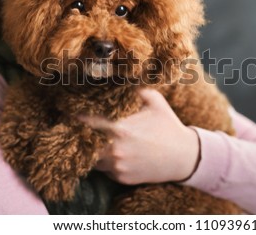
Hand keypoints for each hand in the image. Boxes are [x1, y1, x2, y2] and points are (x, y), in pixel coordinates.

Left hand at [78, 89, 199, 184]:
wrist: (184, 157)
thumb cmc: (168, 126)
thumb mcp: (155, 102)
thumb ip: (134, 90)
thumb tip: (116, 79)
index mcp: (121, 129)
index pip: (86, 123)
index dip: (76, 117)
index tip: (71, 110)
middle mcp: (115, 151)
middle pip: (84, 142)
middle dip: (82, 134)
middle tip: (81, 125)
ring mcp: (118, 166)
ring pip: (92, 158)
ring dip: (93, 148)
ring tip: (100, 138)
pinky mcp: (121, 178)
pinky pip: (105, 169)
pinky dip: (106, 161)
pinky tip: (117, 151)